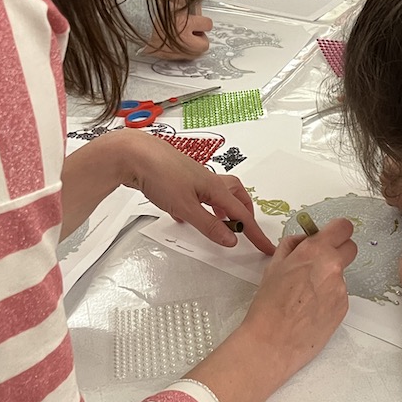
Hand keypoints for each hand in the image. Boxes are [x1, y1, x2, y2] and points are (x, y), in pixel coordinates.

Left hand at [121, 131, 274, 253]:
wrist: (134, 153)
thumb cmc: (160, 175)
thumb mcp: (186, 207)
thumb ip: (209, 225)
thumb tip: (232, 240)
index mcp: (215, 187)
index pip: (241, 215)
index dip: (255, 233)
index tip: (266, 247)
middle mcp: (208, 180)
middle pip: (236, 195)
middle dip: (245, 212)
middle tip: (247, 228)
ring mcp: (193, 178)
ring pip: (217, 193)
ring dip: (223, 209)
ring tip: (221, 223)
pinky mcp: (178, 178)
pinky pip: (197, 193)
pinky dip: (200, 206)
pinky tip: (188, 216)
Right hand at [142, 2, 212, 58]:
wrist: (139, 28)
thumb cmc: (154, 16)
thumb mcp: (172, 7)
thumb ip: (186, 9)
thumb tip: (195, 8)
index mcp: (185, 24)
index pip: (208, 25)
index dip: (203, 22)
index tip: (199, 22)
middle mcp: (184, 40)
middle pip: (205, 44)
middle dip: (200, 38)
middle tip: (192, 32)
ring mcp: (179, 51)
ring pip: (196, 53)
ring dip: (193, 46)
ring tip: (183, 38)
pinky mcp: (171, 58)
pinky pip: (184, 57)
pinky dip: (182, 51)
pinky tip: (175, 44)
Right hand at [184, 218, 356, 401]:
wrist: (273, 342)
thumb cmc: (268, 304)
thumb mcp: (274, 265)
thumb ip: (294, 246)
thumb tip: (306, 239)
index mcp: (315, 251)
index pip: (343, 227)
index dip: (337, 230)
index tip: (330, 236)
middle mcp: (333, 267)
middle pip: (351, 248)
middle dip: (338, 251)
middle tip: (319, 263)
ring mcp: (341, 289)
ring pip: (341, 274)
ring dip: (329, 278)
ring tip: (305, 296)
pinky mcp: (343, 308)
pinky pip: (339, 295)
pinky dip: (329, 298)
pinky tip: (310, 310)